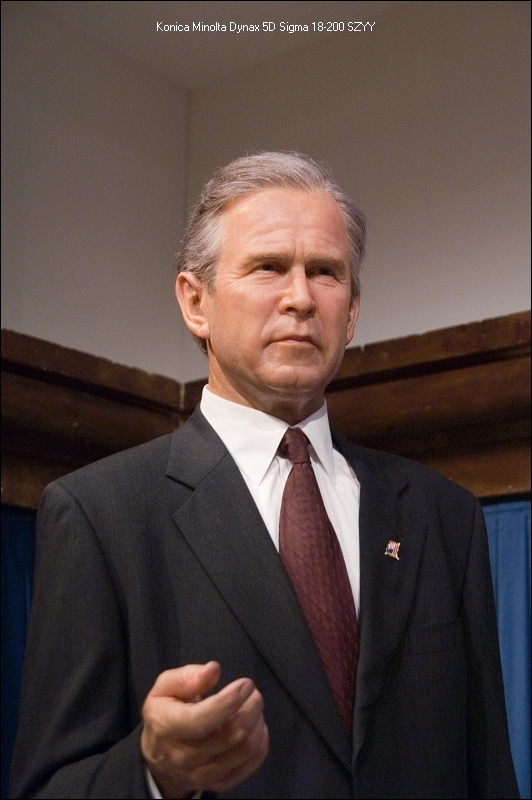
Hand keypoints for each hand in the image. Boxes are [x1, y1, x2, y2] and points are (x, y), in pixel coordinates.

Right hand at [140, 661, 268, 797]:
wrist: (158, 758)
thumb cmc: (164, 713)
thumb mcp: (163, 688)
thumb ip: (186, 677)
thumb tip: (213, 669)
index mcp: (167, 727)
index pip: (202, 719)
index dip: (229, 701)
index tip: (246, 683)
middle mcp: (183, 756)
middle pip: (231, 735)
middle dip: (251, 708)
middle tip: (254, 692)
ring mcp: (201, 775)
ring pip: (244, 750)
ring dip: (257, 724)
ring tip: (254, 708)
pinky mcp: (216, 784)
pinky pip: (248, 766)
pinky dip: (260, 744)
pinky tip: (256, 727)